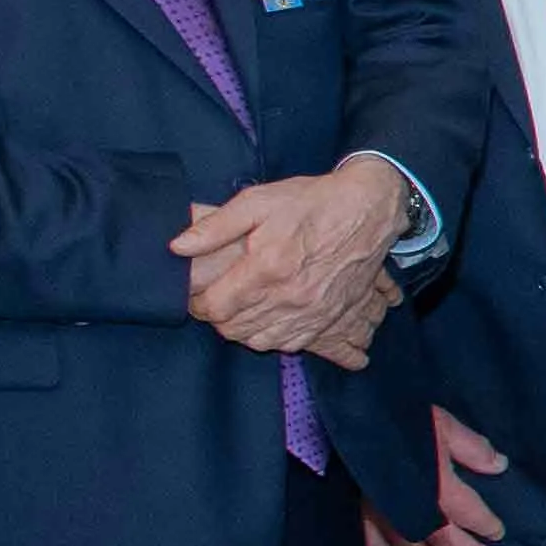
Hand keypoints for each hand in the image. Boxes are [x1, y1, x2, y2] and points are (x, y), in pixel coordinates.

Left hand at [173, 156, 409, 357]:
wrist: (369, 210)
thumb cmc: (310, 202)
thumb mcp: (258, 201)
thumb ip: (215, 226)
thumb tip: (177, 246)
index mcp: (266, 268)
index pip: (216, 307)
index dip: (198, 304)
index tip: (197, 294)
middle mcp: (289, 297)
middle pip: (235, 329)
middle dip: (218, 318)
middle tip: (217, 300)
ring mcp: (312, 311)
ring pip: (262, 341)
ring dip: (244, 330)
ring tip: (240, 311)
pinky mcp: (329, 317)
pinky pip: (292, 344)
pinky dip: (274, 338)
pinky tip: (269, 321)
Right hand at [360, 406, 510, 545]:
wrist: (351, 415)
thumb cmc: (401, 418)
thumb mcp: (444, 425)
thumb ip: (473, 449)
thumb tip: (499, 466)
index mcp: (437, 487)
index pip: (468, 513)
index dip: (485, 525)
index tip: (497, 533)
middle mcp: (411, 507)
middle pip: (442, 538)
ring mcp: (382, 512)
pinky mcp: (358, 510)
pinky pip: (370, 542)